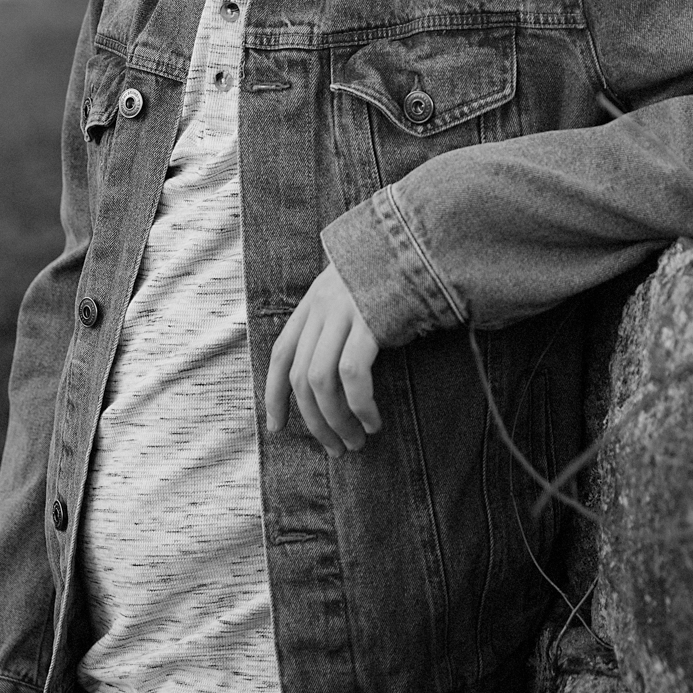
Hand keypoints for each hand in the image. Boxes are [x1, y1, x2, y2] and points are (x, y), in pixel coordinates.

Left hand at [265, 261, 381, 456]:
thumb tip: (327, 376)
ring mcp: (343, 313)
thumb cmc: (391, 280)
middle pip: (300, 376)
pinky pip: (353, 374)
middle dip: (314, 421)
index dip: (274, 394)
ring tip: (355, 441)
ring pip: (321, 381)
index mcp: (312, 304)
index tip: (276, 427)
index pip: (281, 354)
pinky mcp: (369, 321)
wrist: (418, 244)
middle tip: (334, 448)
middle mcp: (321, 308)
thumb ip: (334, 324)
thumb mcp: (351, 295)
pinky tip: (373, 421)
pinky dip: (359, 405)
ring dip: (336, 420)